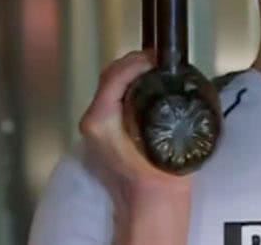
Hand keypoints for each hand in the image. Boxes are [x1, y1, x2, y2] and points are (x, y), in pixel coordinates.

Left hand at [79, 49, 192, 194]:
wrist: (151, 203)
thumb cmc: (160, 173)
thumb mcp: (165, 131)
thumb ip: (161, 100)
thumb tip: (168, 73)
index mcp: (101, 119)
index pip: (114, 76)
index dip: (136, 61)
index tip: (157, 56)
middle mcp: (92, 121)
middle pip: (109, 77)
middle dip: (133, 63)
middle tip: (158, 60)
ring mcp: (94, 128)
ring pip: (110, 87)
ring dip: (131, 74)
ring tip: (156, 69)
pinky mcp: (102, 134)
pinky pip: (112, 99)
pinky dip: (128, 88)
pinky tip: (148, 87)